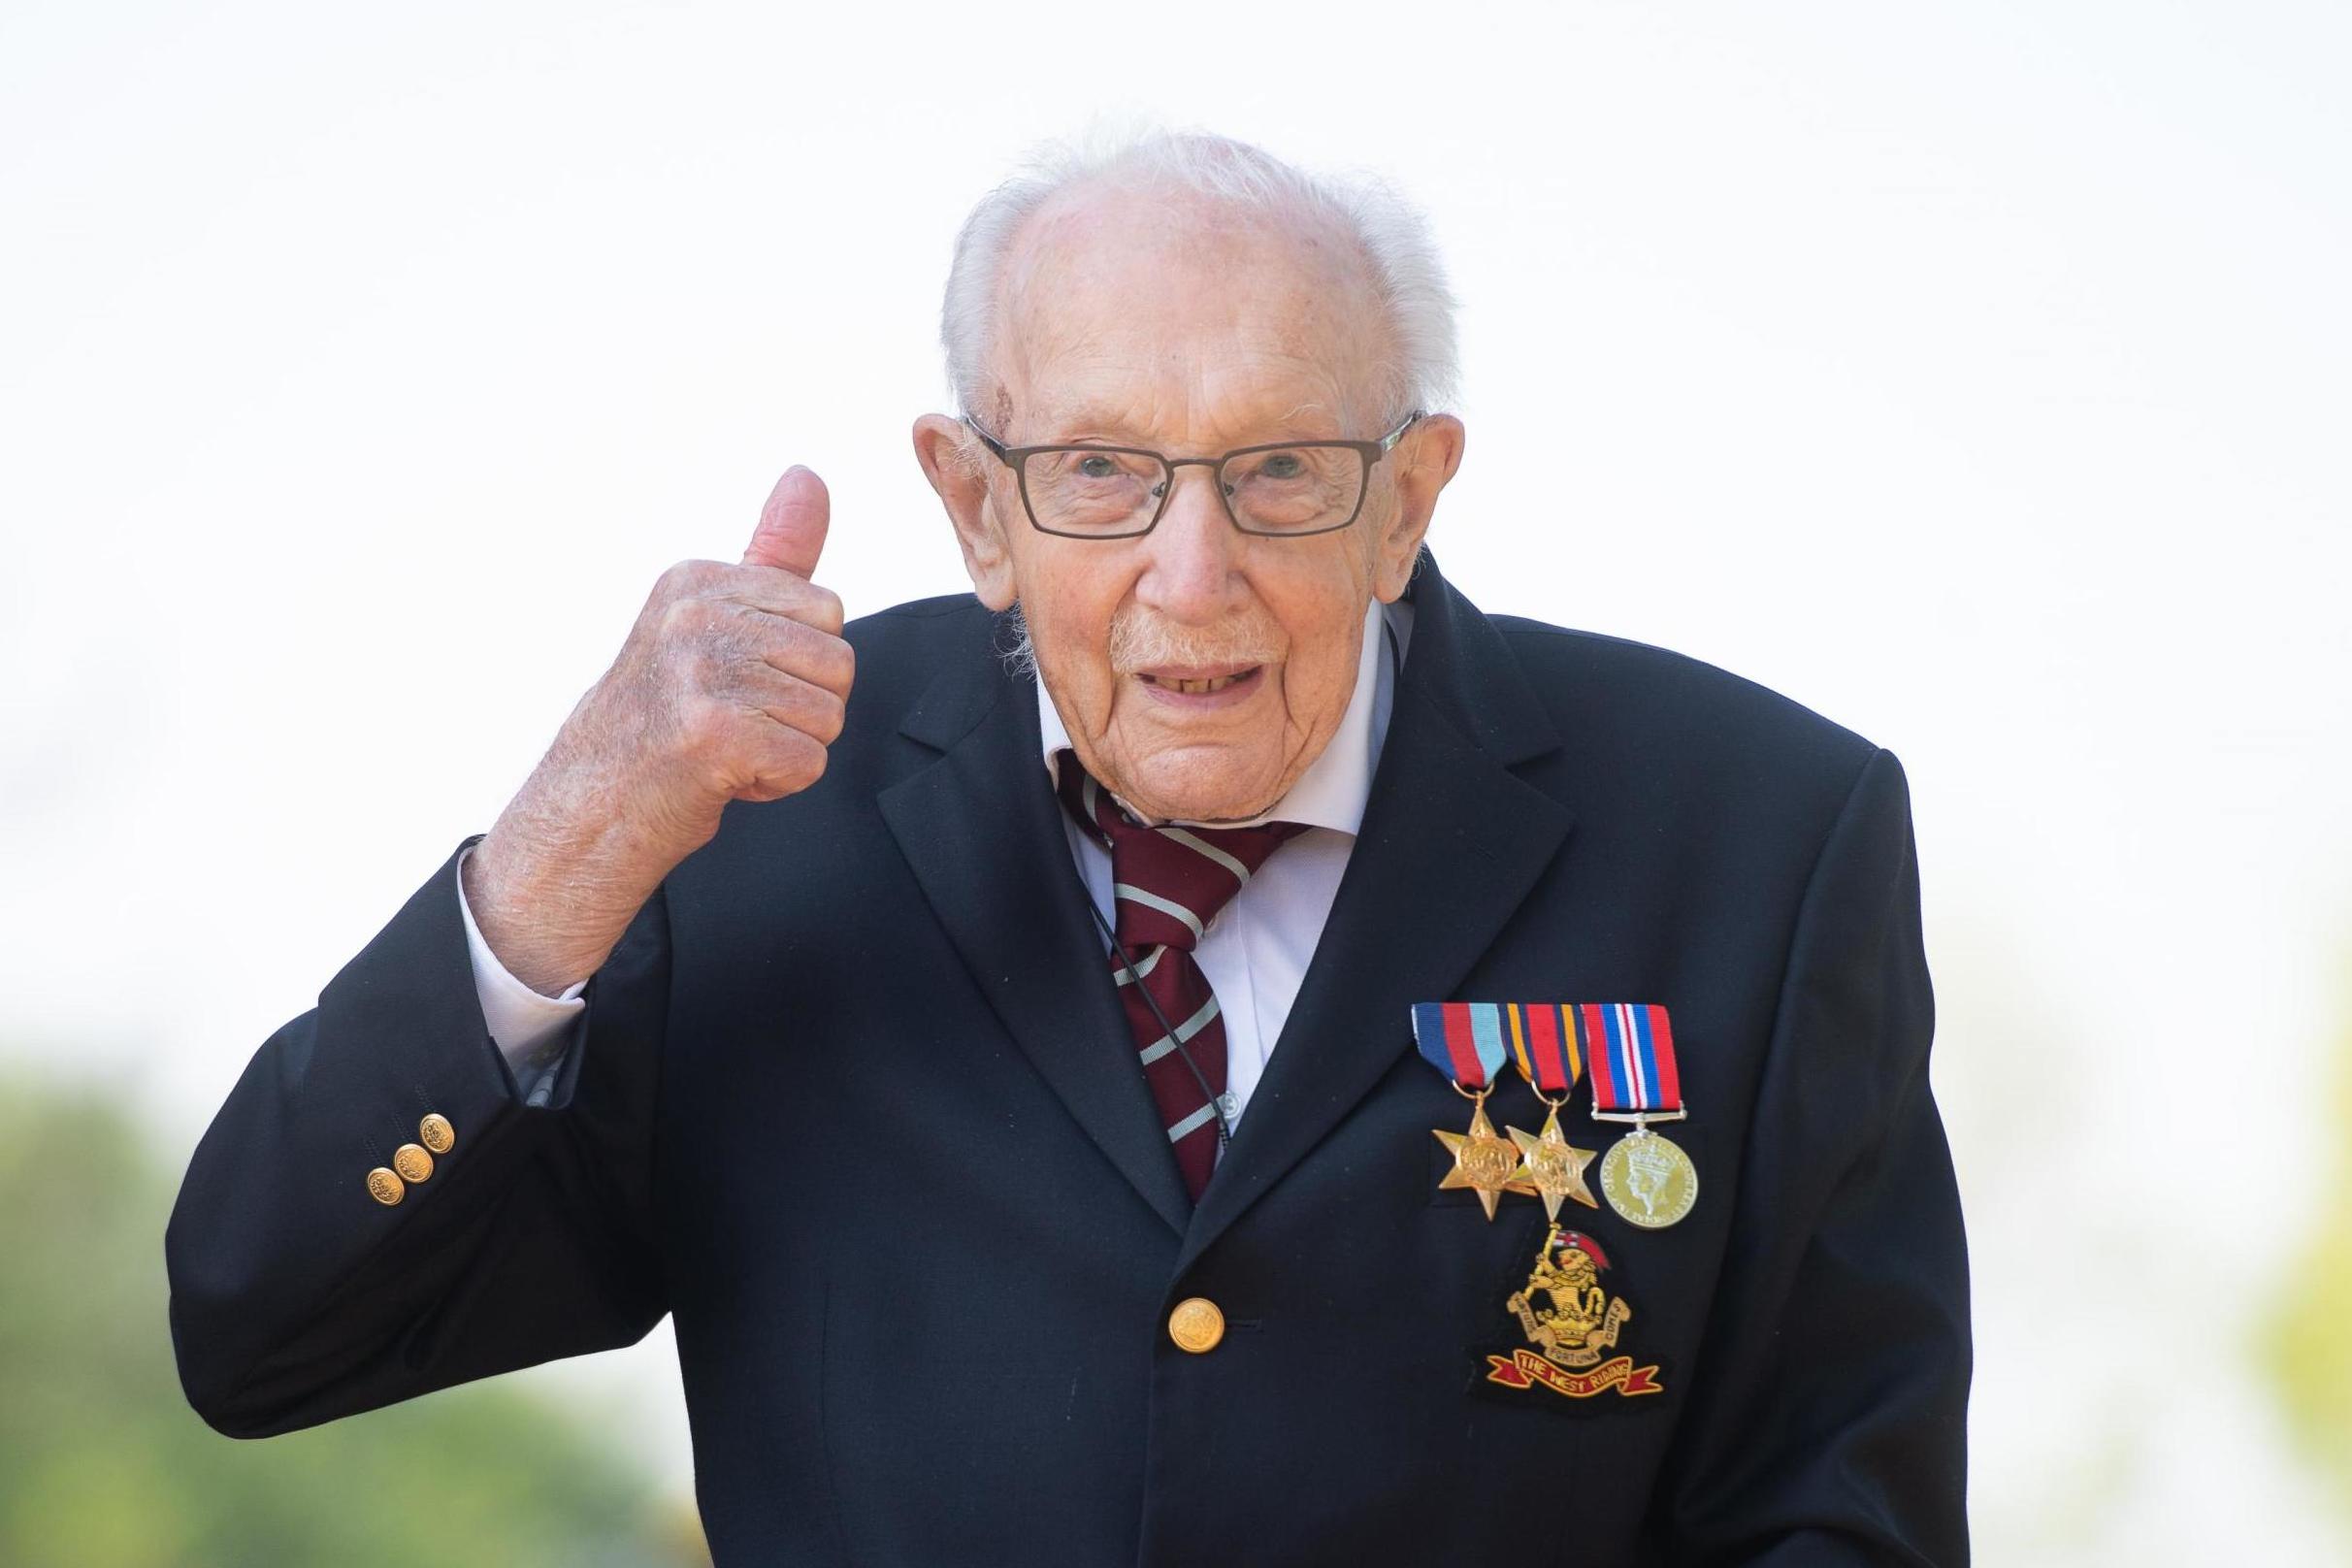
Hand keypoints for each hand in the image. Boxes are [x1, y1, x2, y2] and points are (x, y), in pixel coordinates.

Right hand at [464, 467, 854, 993]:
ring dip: (789, 749)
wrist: (595, 802)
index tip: (735, 681)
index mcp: (697, 579)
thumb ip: (774, 554)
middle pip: (839, 663)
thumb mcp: (716, 618)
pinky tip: (726, 777)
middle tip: (733, 721)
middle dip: (802, 708)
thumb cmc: (666, 713)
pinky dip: (777, 784)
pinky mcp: (714, 732)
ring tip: (727, 748)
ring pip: (829, 716)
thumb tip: (809, 475)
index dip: (798, 663)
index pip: (829, 611)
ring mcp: (701, 671)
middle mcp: (695, 615)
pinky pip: (809, 761)